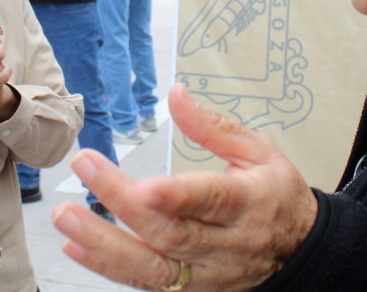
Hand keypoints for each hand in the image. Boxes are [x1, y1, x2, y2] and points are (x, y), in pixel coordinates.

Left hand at [52, 84, 317, 290]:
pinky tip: (76, 246)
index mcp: (250, 202)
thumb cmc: (276, 196)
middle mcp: (228, 244)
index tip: (144, 186)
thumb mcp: (258, 152)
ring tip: (66, 216)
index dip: (177, 196)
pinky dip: (107, 267)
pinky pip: (146, 283)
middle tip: (84, 166)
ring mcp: (209, 275)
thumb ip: (213, 127)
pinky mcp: (193, 291)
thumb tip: (176, 94)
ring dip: (104, 244)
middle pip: (170, 231)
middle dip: (122, 201)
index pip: (212, 200)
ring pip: (152, 267)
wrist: (300, 253)